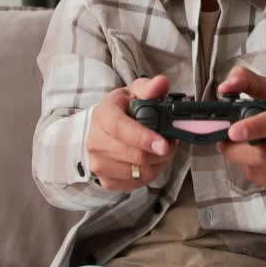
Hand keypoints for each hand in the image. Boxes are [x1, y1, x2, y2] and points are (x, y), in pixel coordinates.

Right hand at [87, 75, 175, 191]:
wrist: (103, 130)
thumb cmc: (122, 110)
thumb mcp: (135, 92)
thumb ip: (150, 88)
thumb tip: (161, 83)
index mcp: (103, 115)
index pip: (121, 129)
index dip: (143, 138)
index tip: (163, 144)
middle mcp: (96, 141)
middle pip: (134, 156)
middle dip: (161, 152)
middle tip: (169, 142)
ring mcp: (98, 164)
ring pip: (139, 172)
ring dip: (158, 163)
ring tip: (159, 150)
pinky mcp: (105, 181)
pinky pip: (136, 184)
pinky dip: (150, 174)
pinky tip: (150, 162)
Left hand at [216, 67, 265, 192]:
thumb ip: (248, 82)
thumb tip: (224, 87)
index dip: (256, 127)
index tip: (233, 131)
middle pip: (262, 153)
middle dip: (235, 148)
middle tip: (225, 139)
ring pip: (257, 169)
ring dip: (242, 158)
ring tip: (244, 146)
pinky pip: (260, 180)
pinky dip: (251, 169)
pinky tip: (257, 159)